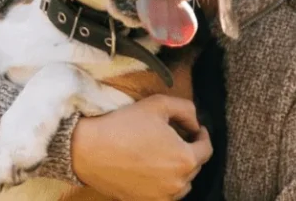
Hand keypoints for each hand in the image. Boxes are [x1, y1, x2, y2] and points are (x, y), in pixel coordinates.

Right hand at [71, 95, 212, 200]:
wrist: (89, 149)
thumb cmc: (124, 124)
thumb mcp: (159, 104)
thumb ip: (187, 110)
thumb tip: (195, 125)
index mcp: (185, 159)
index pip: (206, 149)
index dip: (202, 136)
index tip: (194, 129)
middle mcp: (178, 183)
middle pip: (194, 166)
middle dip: (188, 150)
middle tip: (174, 138)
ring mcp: (161, 196)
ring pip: (181, 183)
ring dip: (178, 169)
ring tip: (163, 154)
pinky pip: (164, 194)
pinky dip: (163, 182)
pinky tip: (150, 168)